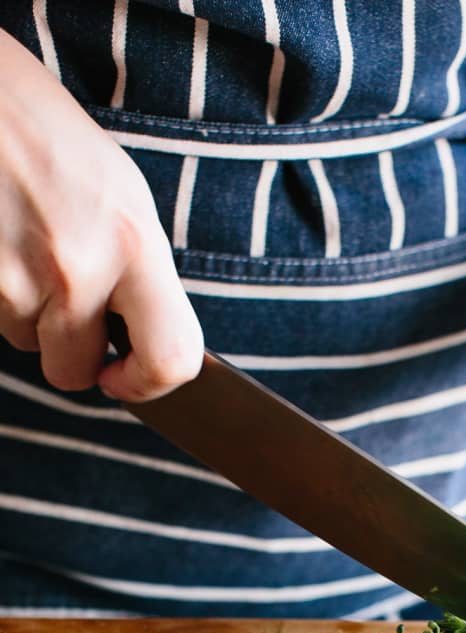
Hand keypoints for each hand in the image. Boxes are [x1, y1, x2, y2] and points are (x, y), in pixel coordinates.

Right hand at [0, 33, 201, 400]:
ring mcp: (16, 278)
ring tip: (23, 243)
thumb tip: (148, 349)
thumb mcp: (121, 197)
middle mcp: (79, 268)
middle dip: (70, 353)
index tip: (126, 377)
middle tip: (62, 304)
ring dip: (25, 311)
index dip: (149, 384)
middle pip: (76, 371)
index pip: (172, 359)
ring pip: (27, 343)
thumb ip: (140, 276)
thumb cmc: (47, 138)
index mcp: (134, 243)